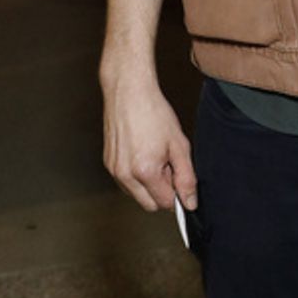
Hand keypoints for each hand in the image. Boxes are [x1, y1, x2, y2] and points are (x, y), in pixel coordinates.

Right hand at [102, 75, 196, 213]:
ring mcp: (113, 170)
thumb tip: (190, 202)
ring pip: (136, 194)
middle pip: (149, 205)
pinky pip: (126, 182)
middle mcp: (125, 175)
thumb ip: (187, 178)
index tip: (179, 176)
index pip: (165, 203)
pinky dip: (137, 175)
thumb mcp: (179, 145)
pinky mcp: (108, 163)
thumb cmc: (154, 113)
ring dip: (148, 184)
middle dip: (162, 191)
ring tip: (154, 156)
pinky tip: (142, 152)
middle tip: (167, 165)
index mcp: (144, 172)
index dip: (176, 192)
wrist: (129, 92)